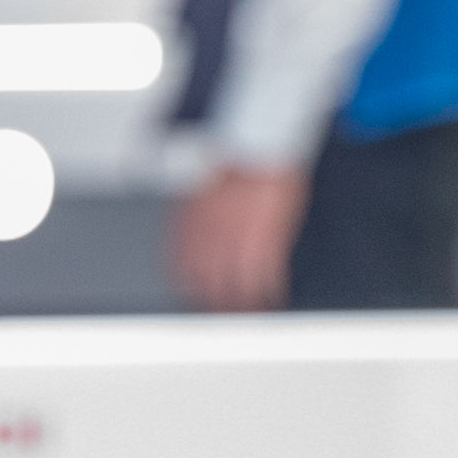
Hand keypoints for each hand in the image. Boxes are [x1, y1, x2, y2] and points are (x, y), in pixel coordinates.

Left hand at [171, 160, 306, 312]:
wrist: (256, 144)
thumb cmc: (232, 157)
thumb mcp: (202, 186)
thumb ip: (197, 215)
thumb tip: (195, 230)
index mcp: (190, 223)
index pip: (181, 265)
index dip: (188, 283)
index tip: (193, 294)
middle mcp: (209, 237)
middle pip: (208, 281)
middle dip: (213, 301)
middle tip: (221, 313)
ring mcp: (238, 241)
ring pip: (237, 284)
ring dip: (243, 303)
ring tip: (249, 312)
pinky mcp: (266, 239)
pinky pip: (267, 273)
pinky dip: (271, 289)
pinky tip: (275, 296)